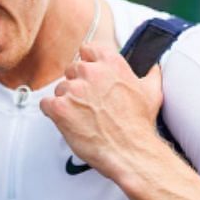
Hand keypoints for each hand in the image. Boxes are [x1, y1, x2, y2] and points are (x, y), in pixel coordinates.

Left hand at [39, 43, 164, 179]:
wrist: (130, 151)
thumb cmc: (139, 125)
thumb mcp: (152, 93)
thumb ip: (150, 74)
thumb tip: (153, 66)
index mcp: (111, 64)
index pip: (88, 48)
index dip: (87, 61)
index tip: (88, 72)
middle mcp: (90, 73)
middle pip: (72, 70)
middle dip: (77, 84)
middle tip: (88, 102)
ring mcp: (73, 89)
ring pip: (59, 88)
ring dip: (67, 100)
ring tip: (82, 116)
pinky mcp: (59, 107)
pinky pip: (46, 104)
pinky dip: (52, 112)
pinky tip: (67, 121)